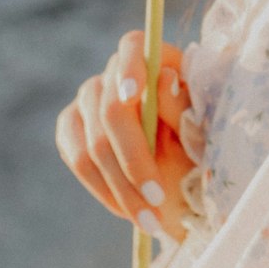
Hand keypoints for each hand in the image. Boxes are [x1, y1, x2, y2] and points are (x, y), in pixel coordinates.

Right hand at [55, 30, 196, 241]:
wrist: (179, 177)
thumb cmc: (196, 144)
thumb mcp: (197, 129)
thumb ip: (180, 105)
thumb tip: (164, 77)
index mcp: (154, 59)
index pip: (134, 46)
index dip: (130, 67)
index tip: (133, 96)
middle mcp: (116, 73)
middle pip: (110, 108)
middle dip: (134, 160)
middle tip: (158, 199)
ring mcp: (90, 99)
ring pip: (91, 143)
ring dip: (120, 188)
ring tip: (150, 221)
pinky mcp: (71, 127)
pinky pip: (77, 158)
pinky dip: (102, 189)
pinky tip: (128, 210)